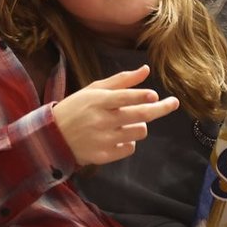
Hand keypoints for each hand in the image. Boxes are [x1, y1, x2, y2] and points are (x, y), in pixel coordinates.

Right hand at [51, 64, 180, 164]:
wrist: (53, 137)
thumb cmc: (77, 108)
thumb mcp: (94, 90)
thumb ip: (121, 80)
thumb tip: (146, 70)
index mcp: (98, 101)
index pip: (123, 98)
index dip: (140, 96)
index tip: (155, 95)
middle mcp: (101, 120)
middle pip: (139, 115)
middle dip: (159, 108)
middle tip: (173, 103)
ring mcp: (103, 140)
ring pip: (139, 132)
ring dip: (139, 125)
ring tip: (126, 122)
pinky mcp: (103, 156)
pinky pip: (130, 147)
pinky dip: (129, 141)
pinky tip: (117, 136)